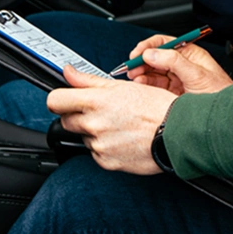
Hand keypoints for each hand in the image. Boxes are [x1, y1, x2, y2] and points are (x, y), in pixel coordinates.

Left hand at [47, 65, 174, 174]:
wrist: (177, 134)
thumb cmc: (156, 107)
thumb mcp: (122, 86)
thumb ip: (88, 80)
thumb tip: (68, 72)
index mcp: (96, 102)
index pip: (55, 101)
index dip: (60, 99)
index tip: (66, 99)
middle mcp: (94, 124)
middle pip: (66, 120)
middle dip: (78, 115)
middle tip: (100, 112)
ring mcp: (99, 145)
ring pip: (83, 137)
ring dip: (94, 131)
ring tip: (119, 126)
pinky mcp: (106, 162)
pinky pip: (96, 153)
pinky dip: (105, 146)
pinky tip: (122, 139)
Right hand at [123, 34, 232, 94]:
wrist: (224, 117)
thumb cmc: (220, 94)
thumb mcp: (196, 75)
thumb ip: (174, 62)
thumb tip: (152, 53)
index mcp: (190, 54)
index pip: (165, 43)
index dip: (149, 46)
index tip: (137, 54)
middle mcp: (182, 64)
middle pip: (156, 57)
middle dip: (142, 60)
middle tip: (131, 67)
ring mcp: (177, 79)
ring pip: (153, 71)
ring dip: (141, 73)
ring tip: (134, 77)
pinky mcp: (172, 93)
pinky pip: (155, 85)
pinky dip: (145, 84)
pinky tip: (140, 85)